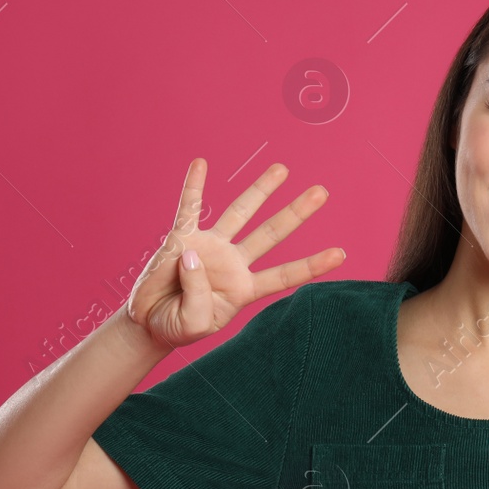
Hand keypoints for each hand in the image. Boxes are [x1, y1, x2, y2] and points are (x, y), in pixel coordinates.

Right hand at [127, 158, 344, 350]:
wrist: (148, 323)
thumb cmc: (177, 325)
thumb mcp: (194, 323)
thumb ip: (199, 295)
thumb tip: (194, 255)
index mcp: (245, 288)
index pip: (285, 275)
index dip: (311, 265)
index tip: (340, 254)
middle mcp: (233, 262)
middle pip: (272, 233)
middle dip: (296, 213)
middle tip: (322, 192)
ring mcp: (209, 246)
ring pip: (240, 212)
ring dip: (260, 190)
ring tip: (282, 169)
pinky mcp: (181, 237)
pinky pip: (189, 207)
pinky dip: (194, 186)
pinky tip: (201, 163)